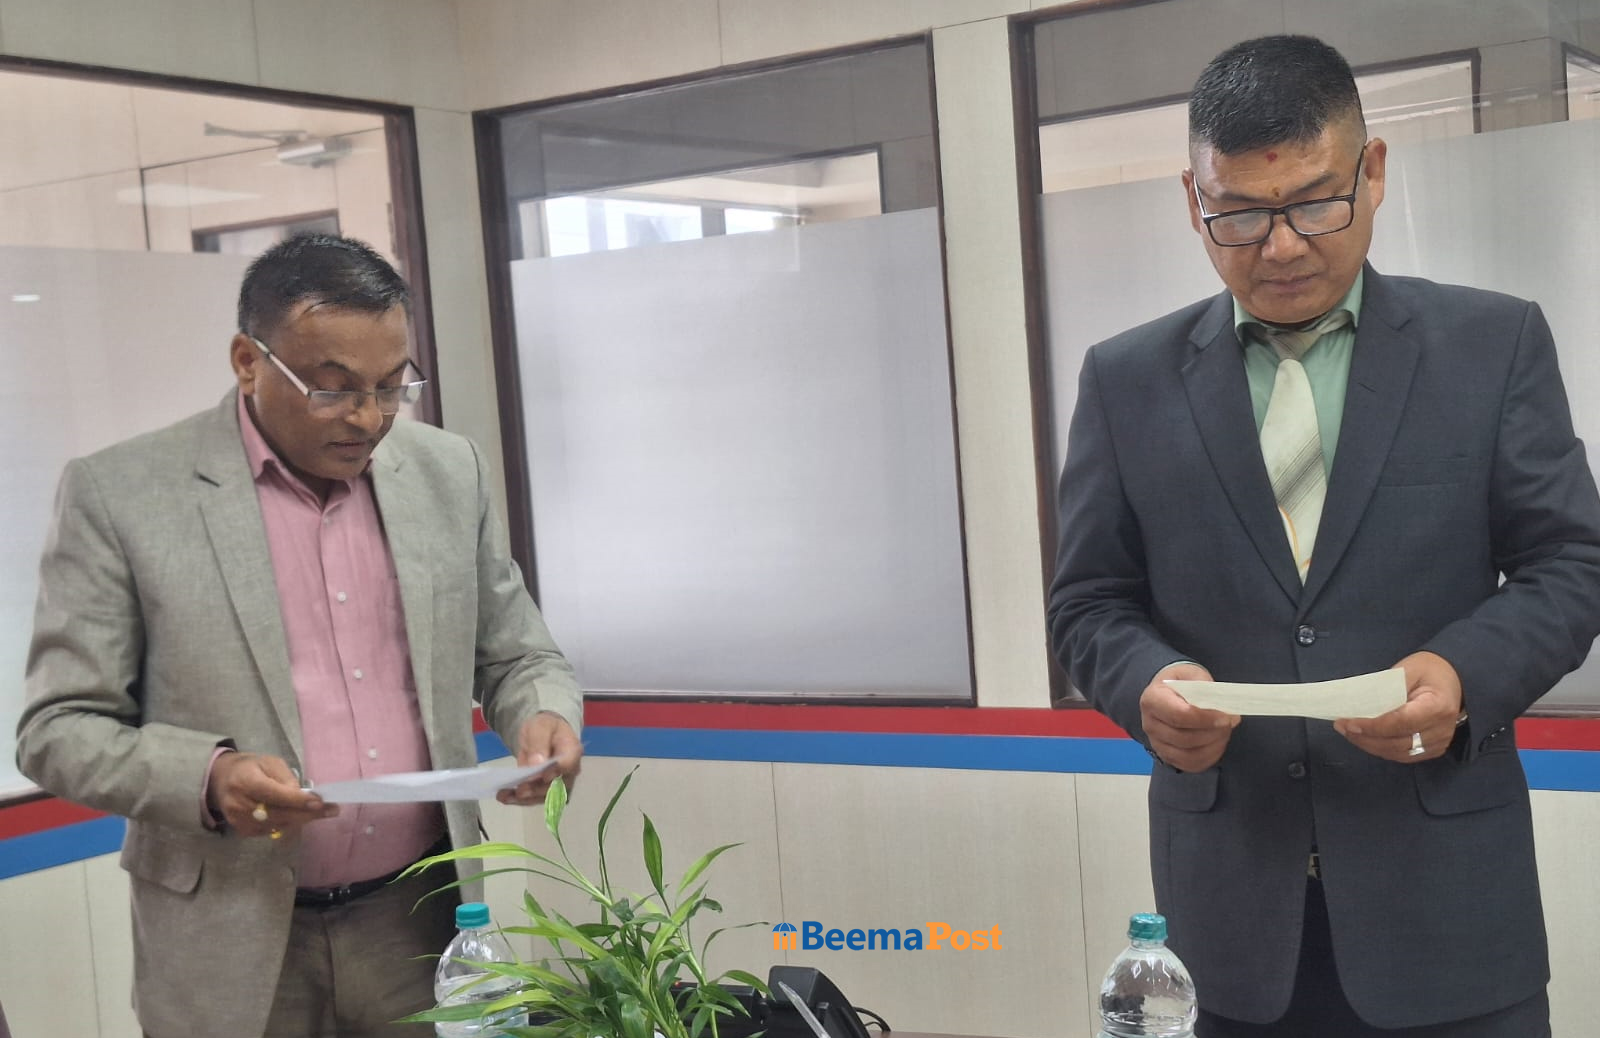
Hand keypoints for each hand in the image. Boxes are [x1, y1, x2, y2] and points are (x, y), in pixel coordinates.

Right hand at [207, 752, 336, 838]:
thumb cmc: (250, 767)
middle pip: (278, 814)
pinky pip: (271, 831)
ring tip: (320, 812)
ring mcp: (239, 820)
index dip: (298, 800)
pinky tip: (299, 816)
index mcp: (245, 781)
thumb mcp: (269, 762)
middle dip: (307, 814)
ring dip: (301, 819)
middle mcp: (239, 804)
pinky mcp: (242, 831)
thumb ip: (286, 778)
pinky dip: (288, 824)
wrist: (221, 780)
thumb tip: (303, 796)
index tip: (320, 802)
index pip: (274, 794)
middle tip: (331, 810)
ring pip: (278, 825)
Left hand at [499, 712, 583, 805]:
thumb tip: (537, 764)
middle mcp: (569, 771)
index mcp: (572, 750)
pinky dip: (519, 800)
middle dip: (536, 790)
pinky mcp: (546, 790)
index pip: (568, 764)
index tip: (541, 776)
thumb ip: (539, 743)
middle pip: (557, 786)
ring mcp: (559, 783)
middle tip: (519, 790)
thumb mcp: (540, 727)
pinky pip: (535, 798)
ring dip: (525, 799)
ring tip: (504, 796)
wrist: (543, 734)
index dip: (556, 772)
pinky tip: (505, 797)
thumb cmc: (545, 728)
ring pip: (545, 796)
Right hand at [1141, 662, 1238, 771]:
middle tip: (1230, 722)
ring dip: (1214, 745)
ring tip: (1224, 731)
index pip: (1179, 716)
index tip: (1226, 717)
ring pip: (1189, 755)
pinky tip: (1217, 743)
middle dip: (1213, 732)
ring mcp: (1157, 743)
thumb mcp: (1192, 675)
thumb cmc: (1181, 683)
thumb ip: (1207, 688)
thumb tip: (1224, 708)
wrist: (1168, 694)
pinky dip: (1210, 757)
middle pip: (1185, 738)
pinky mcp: (1167, 756)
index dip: (1205, 719)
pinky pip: (1191, 765)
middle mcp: (1150, 724)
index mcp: (1152, 699)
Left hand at [1335, 651, 1463, 762]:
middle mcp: (1441, 730)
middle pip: (1398, 742)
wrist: (1454, 680)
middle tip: (1342, 727)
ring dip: (1370, 745)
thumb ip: (1386, 688)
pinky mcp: (1433, 750)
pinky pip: (1404, 756)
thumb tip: (1358, 704)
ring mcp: (1439, 743)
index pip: (1401, 722)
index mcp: (1438, 707)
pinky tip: (1365, 739)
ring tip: (1349, 732)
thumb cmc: (1430, 671)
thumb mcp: (1408, 669)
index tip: (1348, 722)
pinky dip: (1382, 749)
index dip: (1373, 726)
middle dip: (1365, 737)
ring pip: (1398, 753)